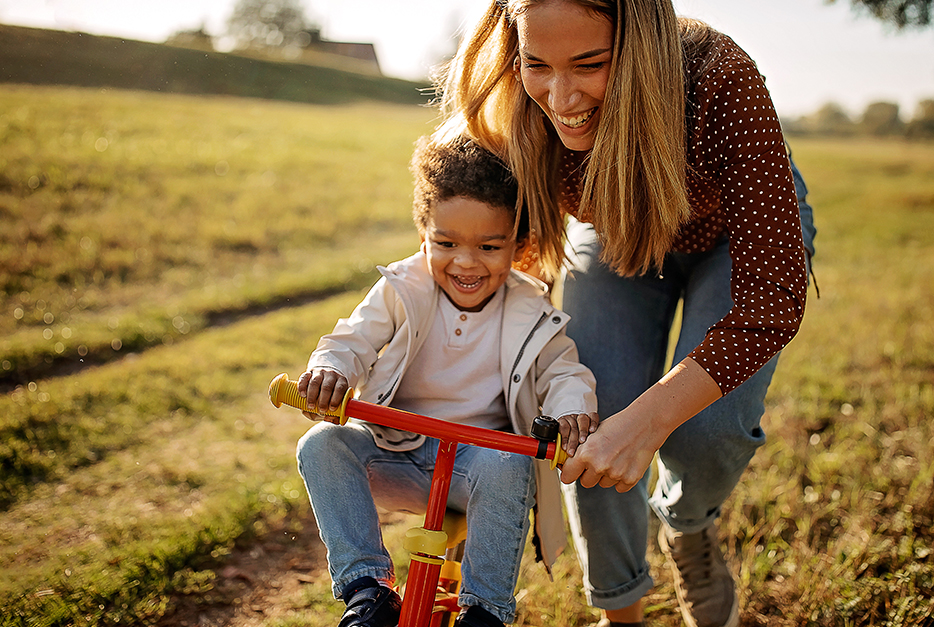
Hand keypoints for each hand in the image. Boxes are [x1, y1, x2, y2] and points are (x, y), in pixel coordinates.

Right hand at [297, 368, 348, 423]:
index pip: (340, 388)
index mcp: (342, 381)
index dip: (336, 399)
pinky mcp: (309, 372)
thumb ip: (337, 411)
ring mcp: (320, 372)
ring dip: (312, 396)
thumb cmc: (334, 392)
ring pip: (315, 382)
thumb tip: (334, 420)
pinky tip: (302, 395)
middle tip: (321, 410)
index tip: (332, 409)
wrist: (328, 374)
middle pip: (327, 387)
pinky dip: (302, 386)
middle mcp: (331, 375)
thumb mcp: (339, 398)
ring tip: (310, 406)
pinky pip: (304, 377)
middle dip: (323, 400)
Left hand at [559, 358, 721, 491]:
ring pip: (603, 484)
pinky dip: (621, 478)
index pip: (567, 476)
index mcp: (586, 453)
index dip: (570, 473)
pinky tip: (626, 463)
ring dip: (606, 475)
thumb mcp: (593, 435)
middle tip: (599, 460)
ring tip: (616, 457)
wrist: (644, 424)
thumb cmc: (617, 426)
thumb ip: (582, 452)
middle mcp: (599, 466)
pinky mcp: (630, 479)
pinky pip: (619, 486)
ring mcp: (615, 474)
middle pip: (585, 482)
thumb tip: (570, 466)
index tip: (573, 471)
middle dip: (589, 474)